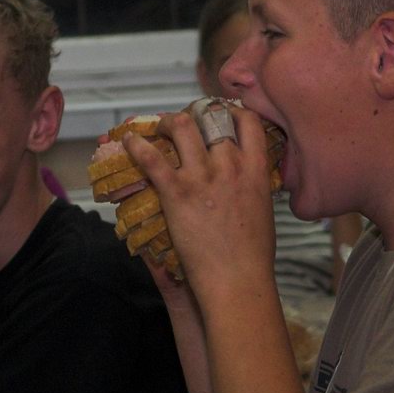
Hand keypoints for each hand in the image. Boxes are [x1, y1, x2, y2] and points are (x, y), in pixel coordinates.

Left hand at [125, 105, 277, 302]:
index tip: (219, 114)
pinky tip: (130, 141)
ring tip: (159, 128)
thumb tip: (248, 183)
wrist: (238, 281)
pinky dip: (137, 145)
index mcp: (255, 171)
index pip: (248, 121)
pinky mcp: (177, 192)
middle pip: (210, 117)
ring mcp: (202, 177)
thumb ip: (254, 189)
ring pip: (182, 126)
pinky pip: (152, 158)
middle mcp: (230, 166)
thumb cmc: (254, 257)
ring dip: (167, 122)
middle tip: (183, 123)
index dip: (231, 111)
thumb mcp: (263, 212)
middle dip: (194, 114)